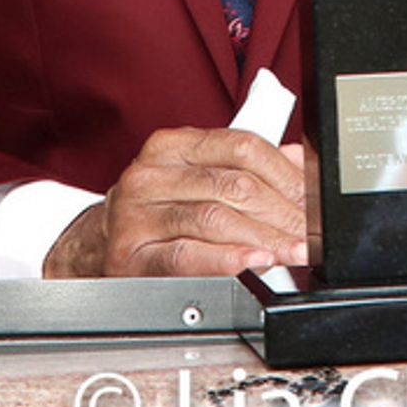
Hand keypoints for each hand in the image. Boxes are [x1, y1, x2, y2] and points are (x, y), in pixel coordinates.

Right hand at [42, 128, 307, 278]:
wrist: (95, 247)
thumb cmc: (156, 209)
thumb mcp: (196, 176)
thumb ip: (244, 166)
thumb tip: (298, 161)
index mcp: (172, 145)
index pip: (241, 146)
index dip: (285, 173)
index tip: (311, 199)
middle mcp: (150, 174)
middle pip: (232, 184)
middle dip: (282, 212)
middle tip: (310, 233)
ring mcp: (137, 214)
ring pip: (214, 218)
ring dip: (265, 238)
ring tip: (293, 251)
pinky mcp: (132, 256)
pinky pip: (186, 255)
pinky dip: (227, 259)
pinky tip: (254, 261)